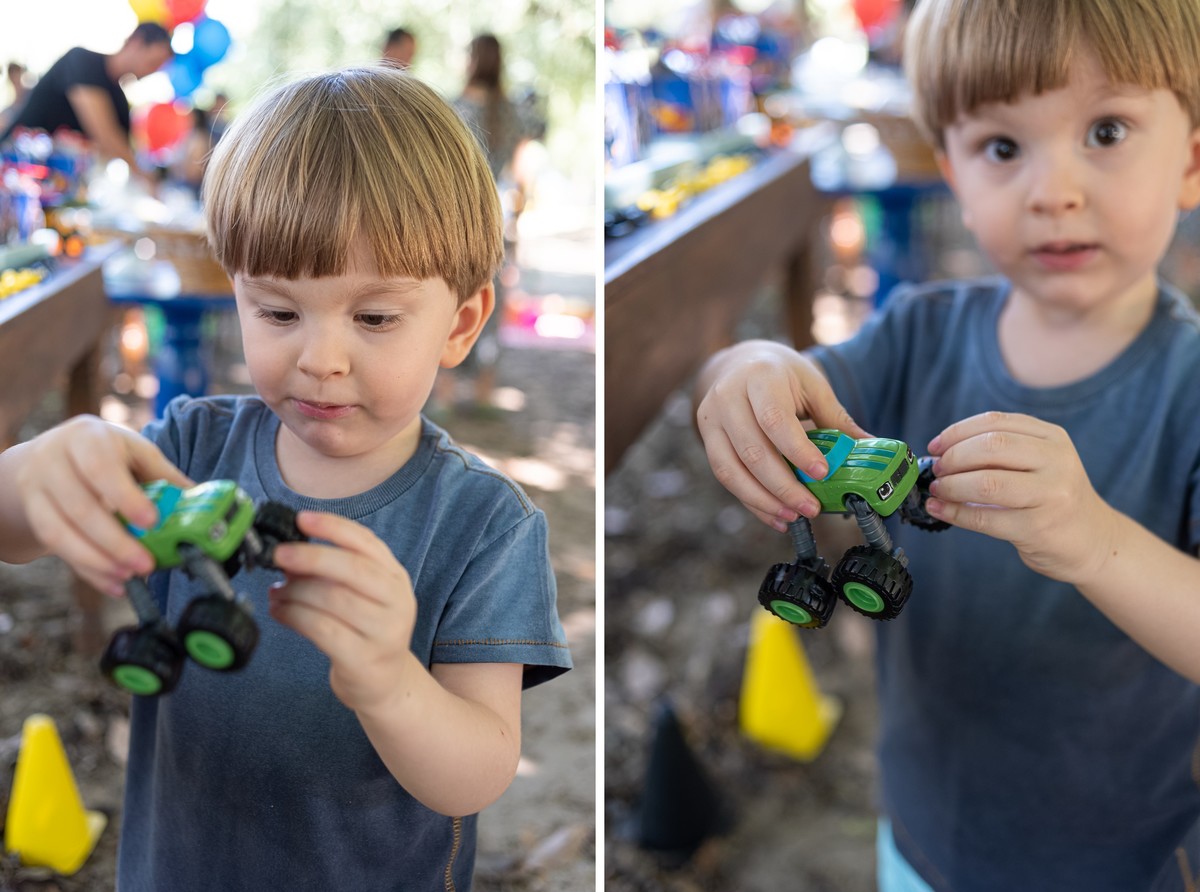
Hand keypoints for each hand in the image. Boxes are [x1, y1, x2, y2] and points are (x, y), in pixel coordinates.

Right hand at [14, 416, 192, 594]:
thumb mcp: (133, 452)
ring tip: (129, 577)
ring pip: (59, 532)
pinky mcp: (32, 514)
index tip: (151, 522)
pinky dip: (86, 570)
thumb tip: (202, 500)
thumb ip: (163, 475)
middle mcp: (54, 460)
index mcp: (88, 438)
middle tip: (145, 565)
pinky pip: (55, 548)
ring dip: (97, 561)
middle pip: (80, 507)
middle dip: (114, 541)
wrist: (49, 456)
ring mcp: (36, 488)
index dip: (125, 497)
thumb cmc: (104, 452)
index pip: (101, 468)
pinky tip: (113, 584)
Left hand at [268, 511, 416, 712]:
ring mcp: (383, 632)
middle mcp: (397, 601)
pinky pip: (322, 630)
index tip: (301, 519)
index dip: (334, 527)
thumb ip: (334, 573)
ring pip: (333, 600)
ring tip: (275, 590)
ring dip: (296, 591)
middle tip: (279, 554)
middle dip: (311, 557)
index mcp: (395, 577)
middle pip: (353, 569)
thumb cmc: (366, 631)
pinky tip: (279, 611)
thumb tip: (289, 554)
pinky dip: (294, 616)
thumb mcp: (362, 595)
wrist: (385, 683)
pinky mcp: (363, 659)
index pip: (367, 543)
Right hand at [695, 340, 870, 528]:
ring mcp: (711, 419)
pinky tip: (775, 515)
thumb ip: (836, 418)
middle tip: (811, 508)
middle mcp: (728, 397)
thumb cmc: (781, 375)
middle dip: (783, 486)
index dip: (797, 451)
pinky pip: (725, 476)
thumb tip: (869, 447)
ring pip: (732, 470)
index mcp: (759, 377)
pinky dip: (751, 501)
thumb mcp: (811, 385)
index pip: (774, 420)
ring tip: (793, 516)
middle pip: (752, 451)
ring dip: (764, 500)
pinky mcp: (706, 439)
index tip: (821, 473)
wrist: (740, 363)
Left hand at [926, 411, 1119, 583]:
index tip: (936, 446)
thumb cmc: (1052, 498)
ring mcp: (1051, 495)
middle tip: (937, 470)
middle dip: (954, 457)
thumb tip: (940, 453)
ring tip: (937, 490)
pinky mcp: (1038, 528)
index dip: (958, 432)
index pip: (996, 422)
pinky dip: (954, 513)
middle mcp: (1057, 461)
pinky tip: (939, 510)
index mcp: (1053, 438)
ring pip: (987, 482)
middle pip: (992, 447)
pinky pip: (985, 518)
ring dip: (952, 485)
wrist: (1093, 540)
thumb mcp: (1038, 463)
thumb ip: (1000, 451)